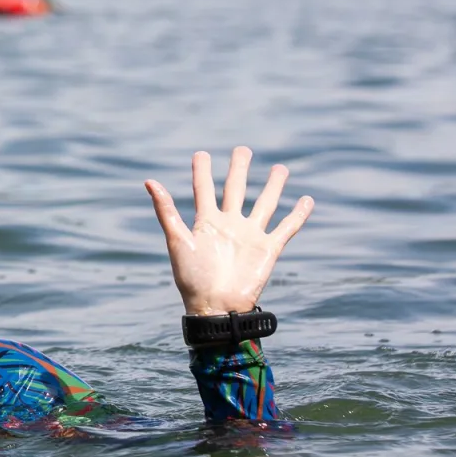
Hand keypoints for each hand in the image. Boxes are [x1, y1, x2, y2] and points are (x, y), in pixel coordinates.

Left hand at [144, 147, 313, 315]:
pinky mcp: (268, 249)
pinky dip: (298, 214)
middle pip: (236, 189)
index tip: (201, 154)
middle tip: (242, 150)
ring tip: (281, 168)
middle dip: (239, 169)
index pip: (204, 189)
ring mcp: (250, 235)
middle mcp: (229, 224)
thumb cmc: (192, 278)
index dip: (202, 171)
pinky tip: (307, 200)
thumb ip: (166, 211)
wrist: (216, 306)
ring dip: (273, 186)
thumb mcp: (177, 240)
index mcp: (206, 222)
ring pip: (264, 204)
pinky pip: (286, 228)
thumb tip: (149, 181)